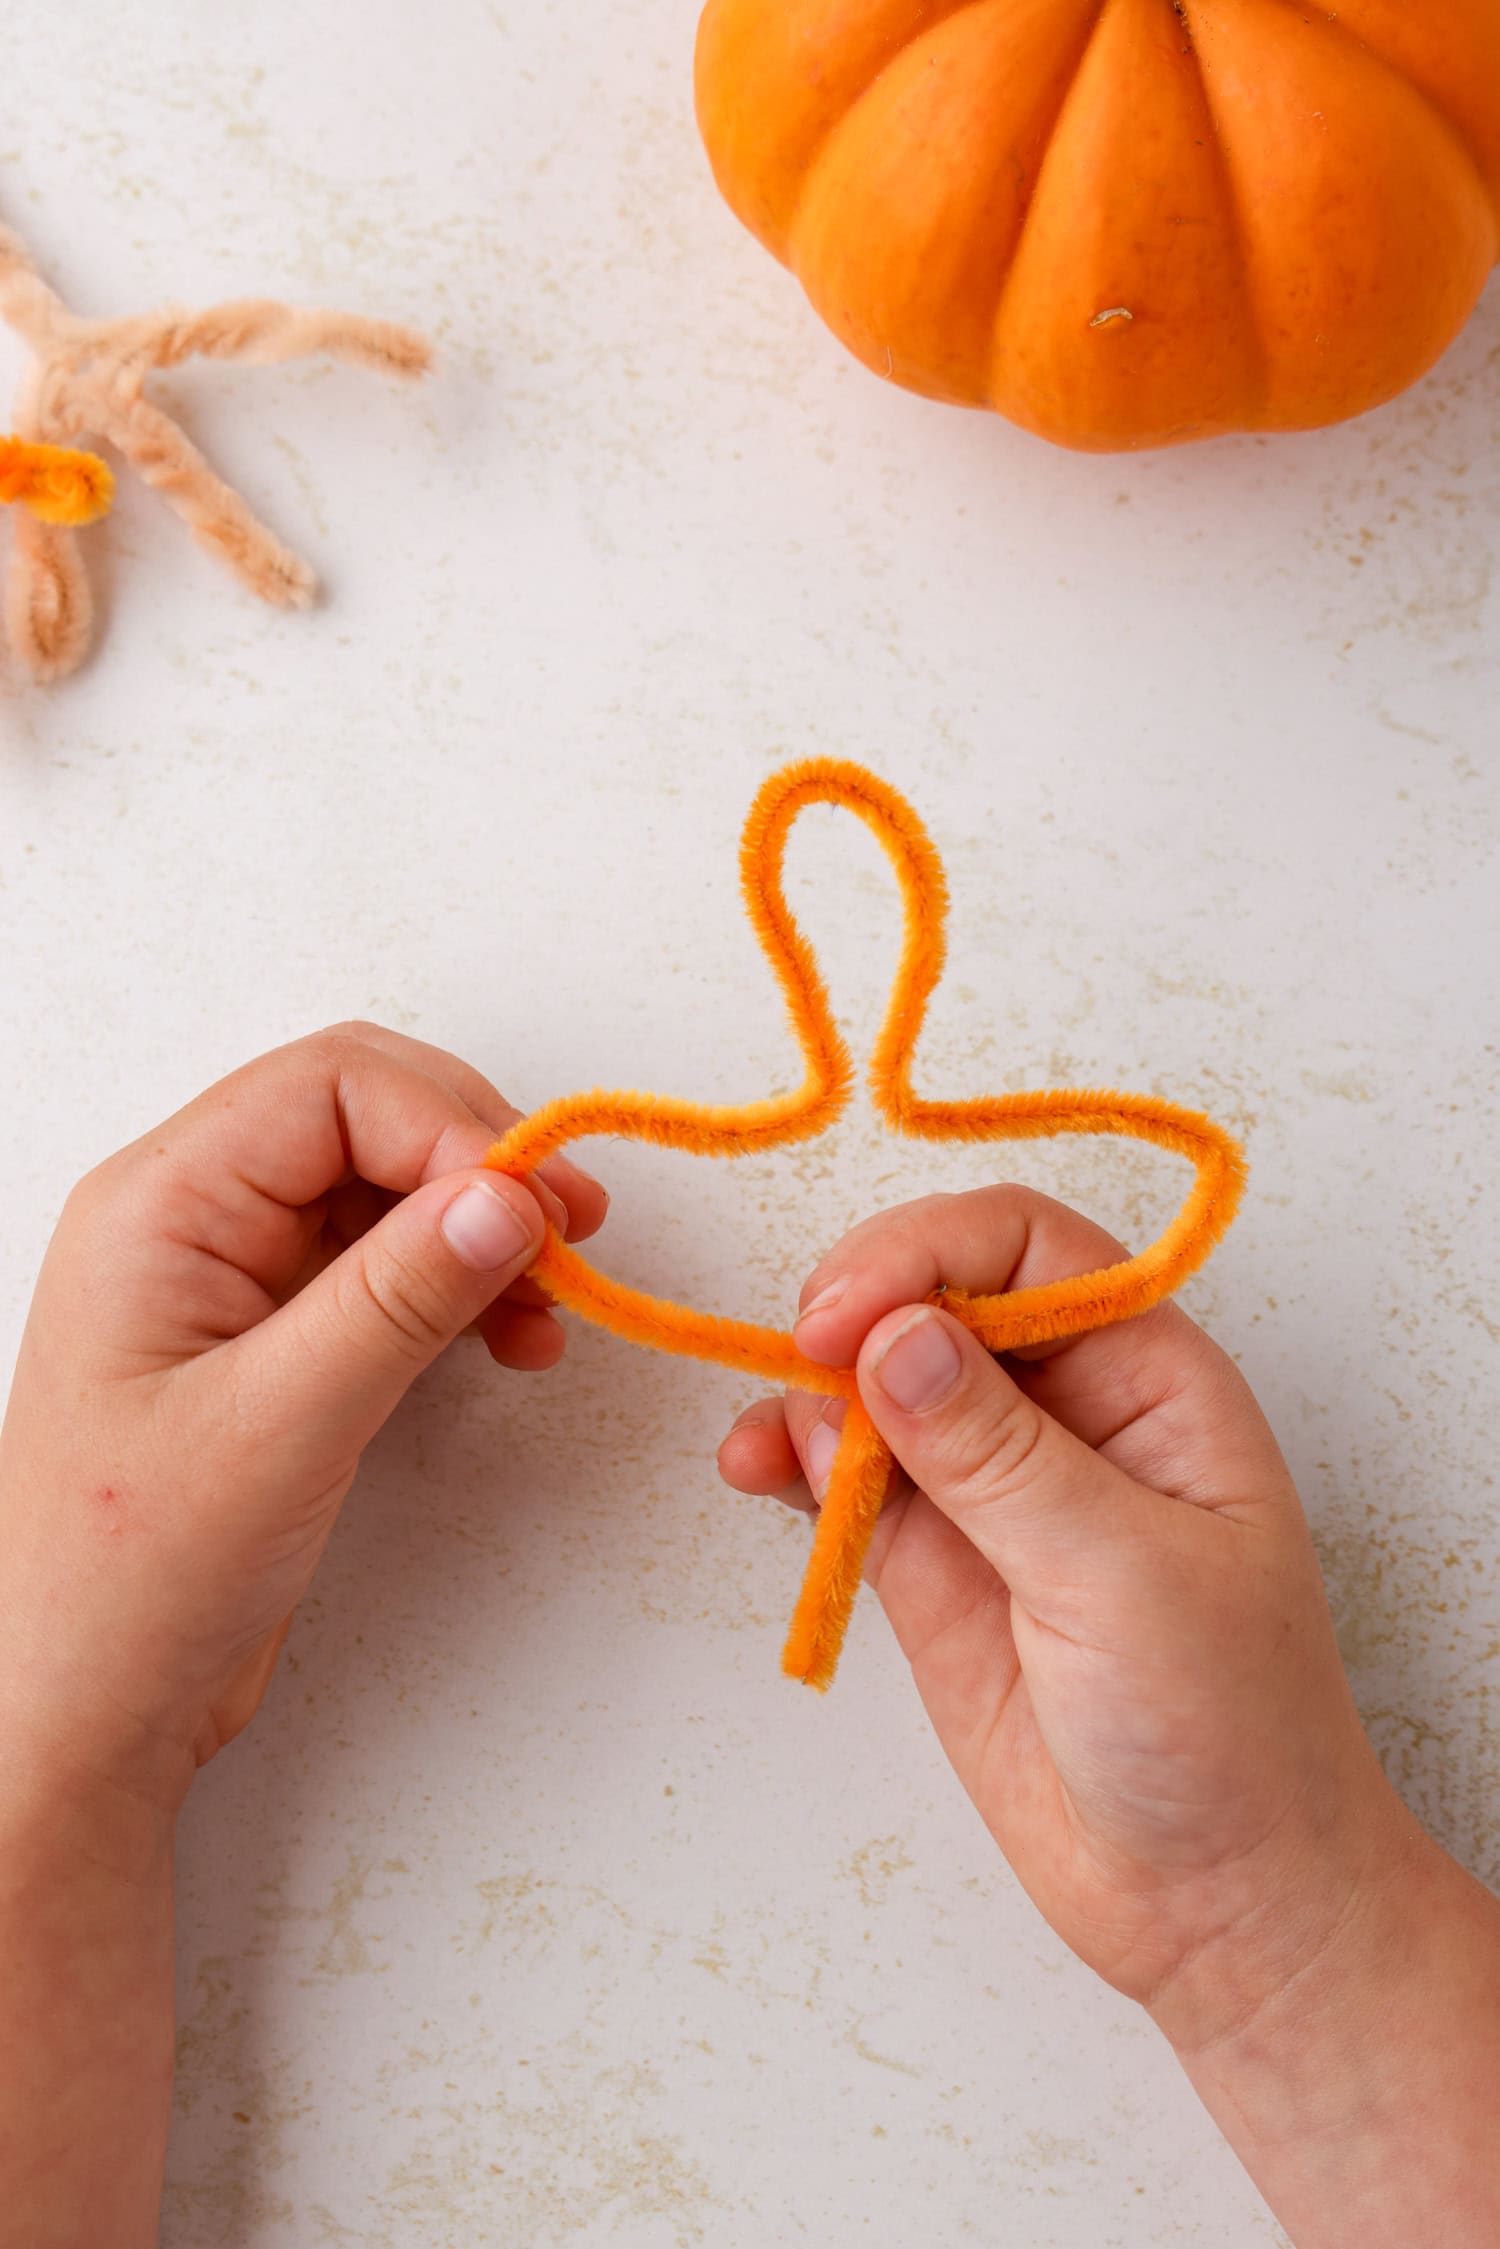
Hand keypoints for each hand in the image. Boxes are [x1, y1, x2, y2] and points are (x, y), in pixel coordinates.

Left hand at [0, 1021, 604, 1807]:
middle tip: (571, 1232)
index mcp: (160, 1207)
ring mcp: (238, 1280)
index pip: (328, 1088)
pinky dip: (462, 1287)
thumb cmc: (126, 1581)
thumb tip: (508, 1196)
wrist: (79, 1713)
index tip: (535, 1208)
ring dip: (481, 1227)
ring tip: (553, 1296)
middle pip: (365, 1118)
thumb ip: (396, 1299)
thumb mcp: (274, 1427)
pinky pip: (388, 1268)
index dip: (448, 1126)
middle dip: (477, 1162)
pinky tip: (514, 1336)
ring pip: (388, 1191)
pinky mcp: (279, 1342)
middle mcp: (196, 1221)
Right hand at [720, 1186, 1499, 2245]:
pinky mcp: (932, 1557)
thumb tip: (892, 1335)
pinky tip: (756, 1469)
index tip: (849, 1314)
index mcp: (1152, 1379)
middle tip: (802, 1363)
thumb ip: (999, 1456)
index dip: (933, 1253)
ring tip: (760, 1444)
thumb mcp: (1122, 1578)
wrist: (1213, 1904)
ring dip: (807, 1387)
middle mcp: (1068, 1410)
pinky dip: (793, 1458)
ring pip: (878, 1382)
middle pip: (941, 1295)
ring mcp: (991, 1484)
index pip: (1032, 1248)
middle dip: (860, 1309)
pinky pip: (846, 1474)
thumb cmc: (1227, 1733)